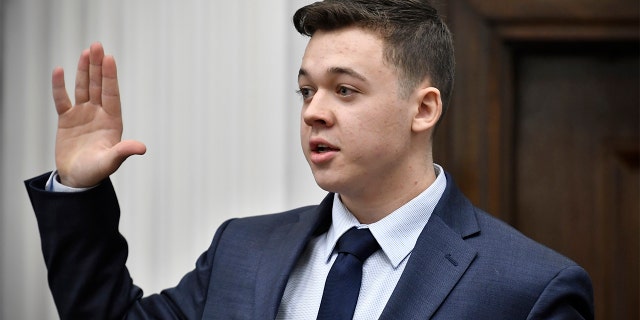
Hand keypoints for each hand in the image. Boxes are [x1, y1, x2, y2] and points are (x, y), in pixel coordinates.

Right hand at [52, 42, 145, 187]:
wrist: (77, 180)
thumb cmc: (96, 172)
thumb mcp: (111, 162)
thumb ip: (123, 152)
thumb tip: (142, 148)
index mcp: (113, 122)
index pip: (112, 94)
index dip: (110, 77)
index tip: (110, 59)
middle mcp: (99, 114)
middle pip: (98, 86)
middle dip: (98, 66)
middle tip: (98, 45)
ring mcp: (83, 115)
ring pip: (84, 88)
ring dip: (85, 70)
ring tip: (87, 51)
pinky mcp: (67, 120)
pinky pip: (62, 100)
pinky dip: (60, 87)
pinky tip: (60, 70)